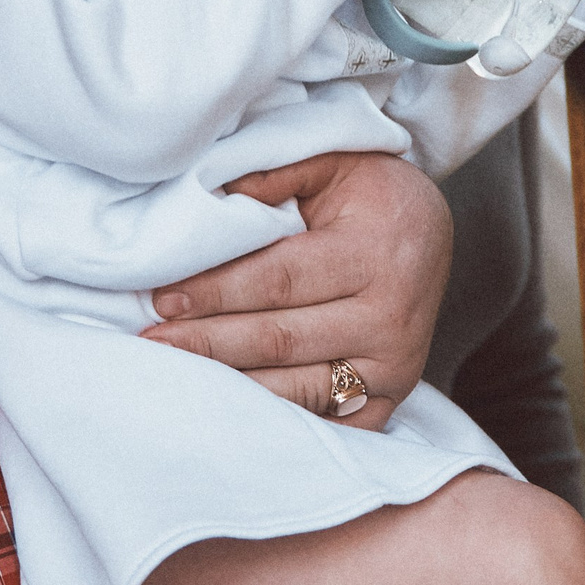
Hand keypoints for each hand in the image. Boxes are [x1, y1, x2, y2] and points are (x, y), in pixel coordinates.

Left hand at [142, 151, 449, 430]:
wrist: (433, 233)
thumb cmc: (371, 194)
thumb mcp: (334, 160)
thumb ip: (275, 172)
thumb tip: (211, 193)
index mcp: (378, 253)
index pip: (280, 279)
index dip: (217, 291)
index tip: (163, 299)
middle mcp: (393, 316)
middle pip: (281, 340)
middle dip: (207, 343)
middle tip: (151, 344)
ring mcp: (395, 366)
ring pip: (297, 390)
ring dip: (231, 389)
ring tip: (174, 380)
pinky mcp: (391, 399)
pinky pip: (324, 423)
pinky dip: (273, 421)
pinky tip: (226, 411)